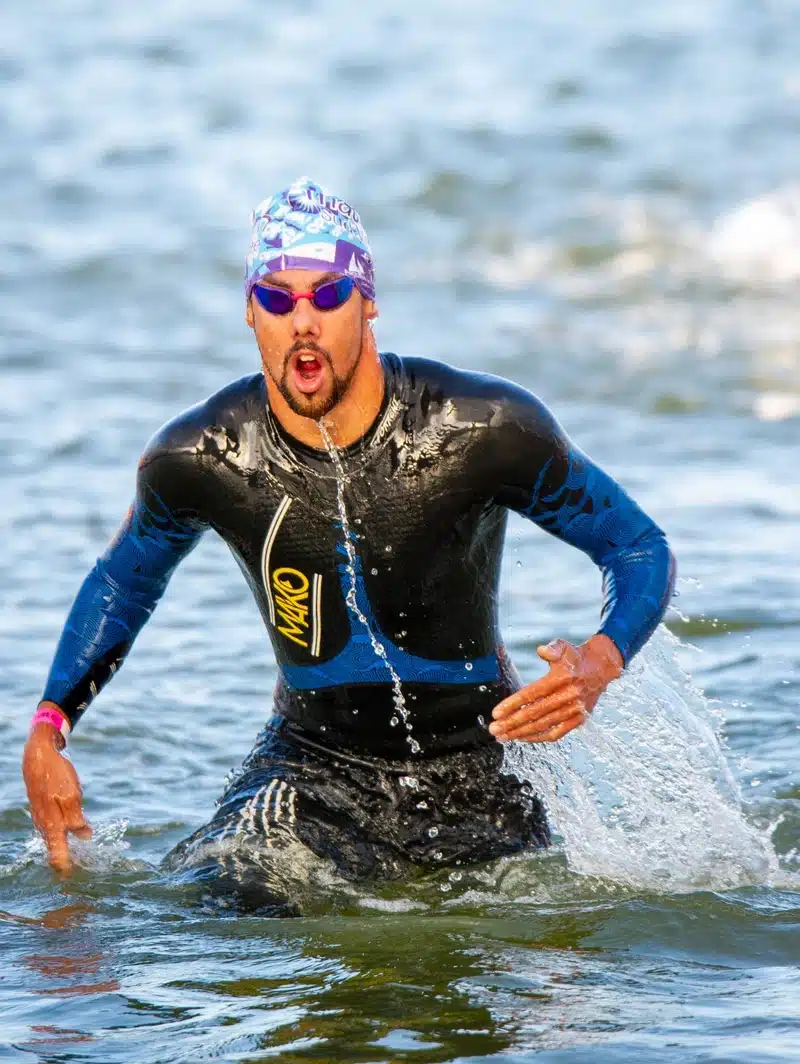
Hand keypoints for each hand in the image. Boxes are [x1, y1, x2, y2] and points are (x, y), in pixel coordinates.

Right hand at [22, 717, 90, 874]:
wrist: (38, 755)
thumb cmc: (56, 774)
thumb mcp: (71, 796)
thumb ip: (77, 819)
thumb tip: (85, 838)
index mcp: (52, 824)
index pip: (58, 855)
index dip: (66, 868)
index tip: (73, 880)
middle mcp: (44, 824)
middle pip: (55, 848)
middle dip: (67, 859)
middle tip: (77, 872)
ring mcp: (41, 816)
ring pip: (55, 835)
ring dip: (65, 844)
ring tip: (76, 853)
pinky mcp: (43, 807)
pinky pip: (53, 824)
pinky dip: (62, 830)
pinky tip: (70, 828)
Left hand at [489, 634, 622, 742]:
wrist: (602, 667)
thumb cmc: (576, 657)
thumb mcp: (565, 647)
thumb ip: (553, 648)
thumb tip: (541, 650)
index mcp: (562, 678)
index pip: (533, 694)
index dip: (513, 704)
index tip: (497, 713)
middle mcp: (569, 696)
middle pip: (535, 713)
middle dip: (512, 723)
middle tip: (494, 729)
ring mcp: (575, 710)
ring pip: (544, 725)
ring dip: (521, 733)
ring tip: (503, 736)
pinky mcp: (579, 720)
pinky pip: (557, 733)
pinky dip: (539, 737)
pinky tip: (523, 738)